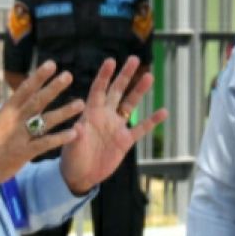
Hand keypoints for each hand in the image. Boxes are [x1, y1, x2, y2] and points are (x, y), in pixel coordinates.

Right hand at [0, 61, 83, 188]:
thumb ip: (11, 112)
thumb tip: (20, 99)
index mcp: (7, 111)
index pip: (24, 89)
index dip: (38, 76)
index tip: (51, 64)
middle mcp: (14, 121)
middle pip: (37, 101)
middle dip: (53, 88)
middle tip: (68, 75)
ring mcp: (20, 136)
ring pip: (45, 121)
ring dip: (64, 112)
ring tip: (80, 104)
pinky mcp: (24, 152)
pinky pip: (45, 143)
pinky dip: (60, 138)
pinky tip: (74, 133)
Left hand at [59, 57, 167, 194]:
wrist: (80, 176)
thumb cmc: (71, 159)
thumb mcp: (71, 147)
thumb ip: (76, 136)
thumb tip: (78, 127)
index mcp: (90, 113)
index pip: (98, 90)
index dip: (104, 76)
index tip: (111, 60)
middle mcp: (105, 115)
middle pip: (117, 91)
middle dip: (125, 75)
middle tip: (133, 59)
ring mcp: (116, 126)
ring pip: (130, 104)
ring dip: (139, 91)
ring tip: (149, 76)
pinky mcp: (125, 140)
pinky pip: (141, 128)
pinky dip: (152, 121)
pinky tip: (163, 111)